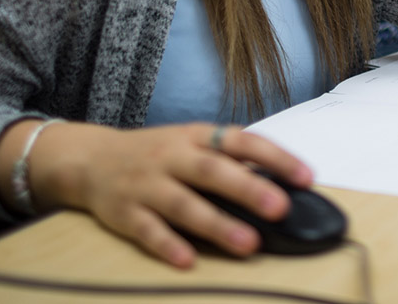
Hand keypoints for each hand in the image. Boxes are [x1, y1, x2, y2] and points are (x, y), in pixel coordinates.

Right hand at [23, 121, 311, 267]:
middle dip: (249, 189)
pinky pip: (147, 231)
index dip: (275, 157)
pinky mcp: (124, 213)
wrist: (91, 159)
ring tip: (248, 243)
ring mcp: (147, 185)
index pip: (242, 141)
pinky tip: (188, 261)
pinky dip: (168, 245)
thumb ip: (230, 160)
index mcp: (197, 137)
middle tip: (281, 208)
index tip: (306, 177)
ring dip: (217, 224)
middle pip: (214, 171)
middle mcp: (173, 157)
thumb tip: (280, 181)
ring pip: (184, 205)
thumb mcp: (193, 143)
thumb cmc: (158, 154)